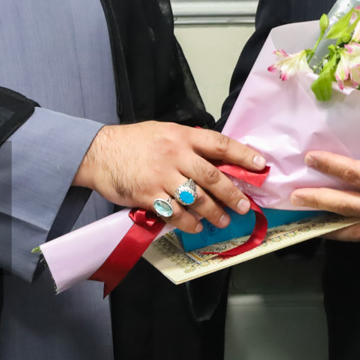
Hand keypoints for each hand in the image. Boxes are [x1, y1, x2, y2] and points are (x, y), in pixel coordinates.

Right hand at [73, 123, 265, 233]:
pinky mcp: (148, 195)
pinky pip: (174, 213)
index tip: (260, 165)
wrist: (98, 153)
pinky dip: (188, 222)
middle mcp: (175, 155)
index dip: (242, 155)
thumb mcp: (164, 132)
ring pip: (196, 198)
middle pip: (212, 176)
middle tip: (245, 206)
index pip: (219, 144)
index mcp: (182, 136)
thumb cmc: (133, 142)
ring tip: (223, 221)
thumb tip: (216, 158)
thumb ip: (188, 144)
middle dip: (232, 194)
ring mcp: (161, 176)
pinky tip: (196, 227)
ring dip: (213, 212)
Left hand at [288, 106, 359, 241]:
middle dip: (317, 202)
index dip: (330, 165)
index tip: (310, 159)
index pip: (354, 174)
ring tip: (310, 226)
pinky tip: (346, 230)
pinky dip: (353, 234)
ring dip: (330, 228)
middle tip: (294, 199)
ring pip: (355, 231)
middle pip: (345, 207)